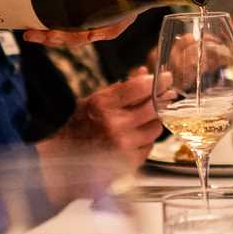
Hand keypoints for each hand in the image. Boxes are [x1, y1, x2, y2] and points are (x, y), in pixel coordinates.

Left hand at [21, 0, 128, 46]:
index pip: (122, 16)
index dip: (110, 29)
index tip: (91, 35)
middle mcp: (101, 0)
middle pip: (93, 30)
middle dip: (72, 38)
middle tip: (50, 35)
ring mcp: (82, 6)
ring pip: (74, 33)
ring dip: (56, 39)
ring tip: (34, 35)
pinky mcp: (64, 7)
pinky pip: (59, 26)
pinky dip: (46, 33)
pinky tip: (31, 32)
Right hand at [42, 70, 159, 165]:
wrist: (65, 157)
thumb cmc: (79, 126)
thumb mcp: (95, 100)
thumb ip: (121, 88)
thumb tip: (143, 72)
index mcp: (102, 105)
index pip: (139, 87)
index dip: (157, 80)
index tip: (166, 77)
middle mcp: (114, 125)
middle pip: (153, 107)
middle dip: (162, 98)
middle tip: (167, 93)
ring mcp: (123, 145)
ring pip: (155, 127)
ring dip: (153, 120)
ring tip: (144, 118)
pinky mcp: (129, 161)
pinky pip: (150, 145)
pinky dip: (146, 139)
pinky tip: (135, 136)